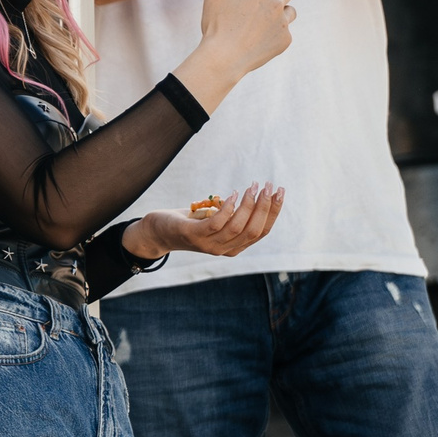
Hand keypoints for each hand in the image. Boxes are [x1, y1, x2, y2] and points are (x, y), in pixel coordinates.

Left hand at [128, 183, 284, 260]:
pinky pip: (217, 223)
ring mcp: (209, 245)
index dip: (273, 212)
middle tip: (269, 186)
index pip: (262, 231)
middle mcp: (225, 250)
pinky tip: (233, 194)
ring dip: (249, 205)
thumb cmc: (190, 222)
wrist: (158, 232)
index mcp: (235, 247)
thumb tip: (252, 196)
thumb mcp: (215, 220)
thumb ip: (233, 215)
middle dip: (265, 207)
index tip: (280, 192)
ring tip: (253, 186)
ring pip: (238, 227)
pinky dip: (228, 208)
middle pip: (254, 229)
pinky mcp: (194, 236)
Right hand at [196, 0, 294, 76]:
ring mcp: (282, 22)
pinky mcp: (285, 40)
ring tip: (259, 22)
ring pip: (289, 11)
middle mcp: (274, 2)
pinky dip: (274, 32)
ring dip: (279, 12)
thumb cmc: (216, 24)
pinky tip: (257, 38)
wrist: (223, 59)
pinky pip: (284, 31)